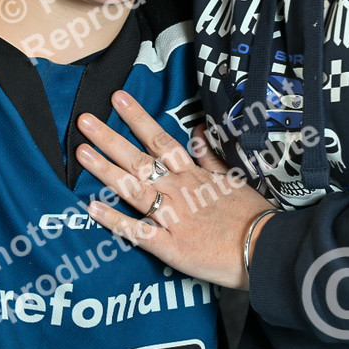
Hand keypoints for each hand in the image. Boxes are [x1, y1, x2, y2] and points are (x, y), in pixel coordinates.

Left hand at [78, 91, 276, 289]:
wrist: (267, 249)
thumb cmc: (252, 217)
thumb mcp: (233, 179)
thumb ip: (211, 157)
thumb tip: (198, 131)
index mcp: (193, 175)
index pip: (161, 140)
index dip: (137, 118)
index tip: (118, 99)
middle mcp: (178, 191)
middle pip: (139, 160)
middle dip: (110, 139)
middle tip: (84, 120)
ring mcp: (172, 218)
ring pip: (133, 189)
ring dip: (105, 170)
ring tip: (81, 153)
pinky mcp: (170, 247)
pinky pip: (138, 232)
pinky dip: (114, 220)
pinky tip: (92, 208)